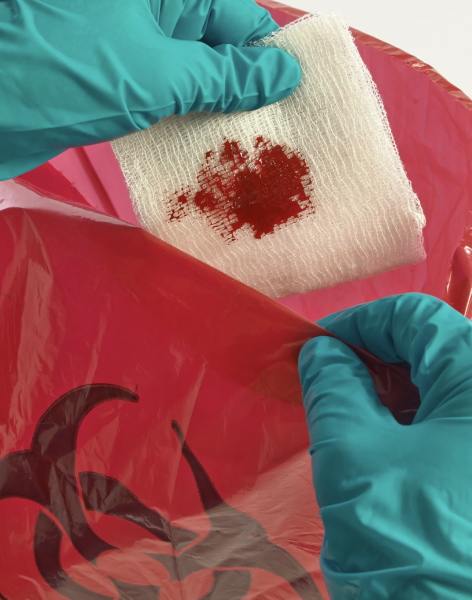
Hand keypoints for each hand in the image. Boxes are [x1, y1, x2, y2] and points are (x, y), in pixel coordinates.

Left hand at [0, 0, 299, 178]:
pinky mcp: (116, 87)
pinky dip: (184, 126)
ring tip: (251, 151)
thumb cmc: (67, 72)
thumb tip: (283, 73)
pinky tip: (206, 152)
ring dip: (216, 116)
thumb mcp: (161, 72)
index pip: (237, 18)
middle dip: (245, 92)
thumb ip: (225, 74)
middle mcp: (151, 14)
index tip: (297, 97)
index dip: (268, 57)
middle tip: (280, 135)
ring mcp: (132, 51)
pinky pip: (164, 102)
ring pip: (192, 82)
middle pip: (216, 51)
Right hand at [299, 293, 471, 598]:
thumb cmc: (408, 539)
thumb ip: (333, 387)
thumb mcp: (354, 454)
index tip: (317, 347)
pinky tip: (379, 448)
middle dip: (372, 359)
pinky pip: (449, 425)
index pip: (415, 317)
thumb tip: (322, 351)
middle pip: (432, 349)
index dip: (359, 323)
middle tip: (327, 384)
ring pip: (439, 387)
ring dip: (388, 392)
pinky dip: (408, 423)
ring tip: (347, 420)